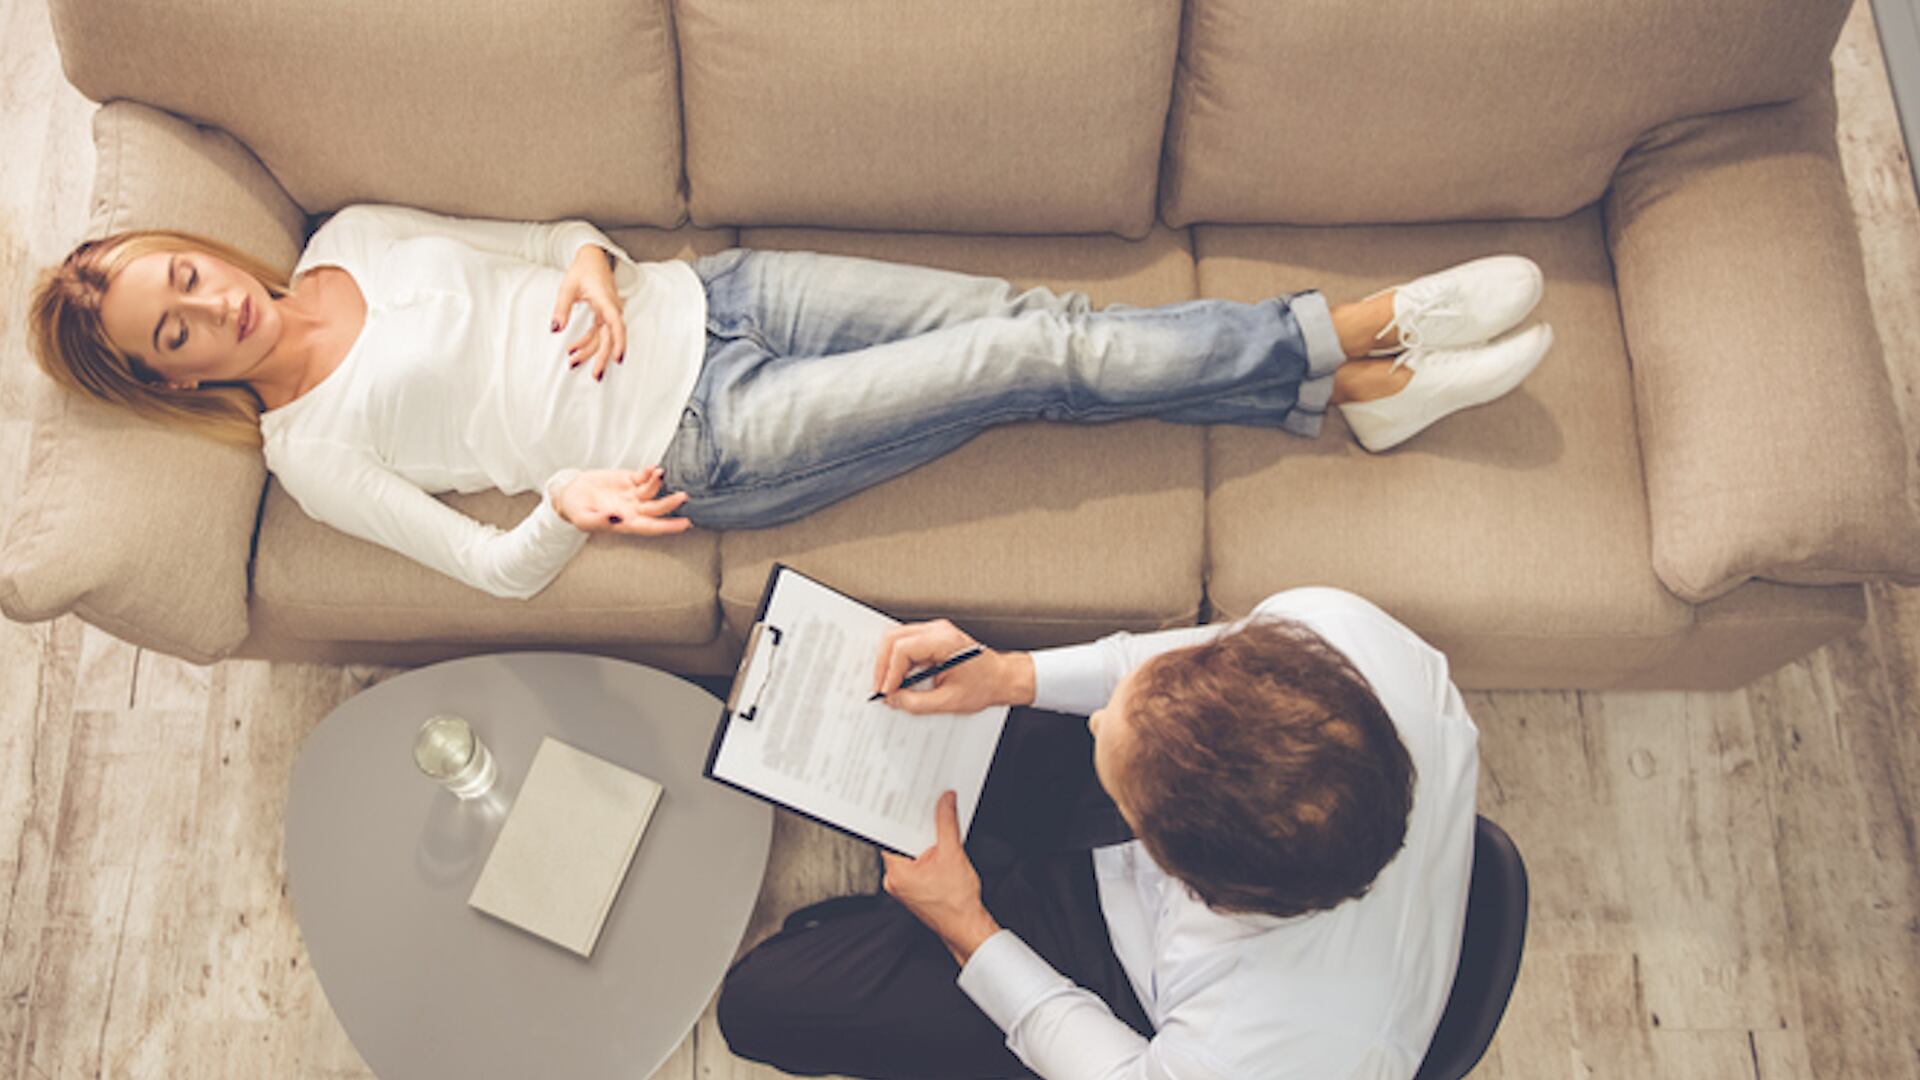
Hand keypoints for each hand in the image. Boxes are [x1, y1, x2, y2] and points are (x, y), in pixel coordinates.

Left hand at [551, 245, 626, 381]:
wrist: (593, 258)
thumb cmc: (582, 270)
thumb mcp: (567, 287)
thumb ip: (561, 309)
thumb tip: (555, 329)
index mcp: (606, 301)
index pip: (616, 324)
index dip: (619, 342)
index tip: (618, 358)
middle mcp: (611, 309)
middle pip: (610, 338)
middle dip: (602, 358)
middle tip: (596, 376)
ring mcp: (609, 314)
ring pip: (603, 338)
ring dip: (590, 352)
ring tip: (573, 363)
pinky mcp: (604, 315)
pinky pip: (598, 333)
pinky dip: (587, 343)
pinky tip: (573, 350)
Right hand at [552, 467, 692, 535]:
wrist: (570, 493)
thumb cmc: (577, 511)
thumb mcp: (583, 520)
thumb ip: (600, 521)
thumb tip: (618, 519)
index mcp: (626, 523)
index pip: (651, 527)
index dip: (669, 527)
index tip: (685, 524)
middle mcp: (633, 510)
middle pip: (657, 509)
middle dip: (670, 503)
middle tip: (683, 497)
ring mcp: (632, 494)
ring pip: (652, 490)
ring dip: (657, 482)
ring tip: (659, 473)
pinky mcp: (628, 480)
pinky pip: (643, 477)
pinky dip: (649, 473)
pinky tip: (653, 468)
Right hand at [871, 619, 1034, 713]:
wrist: (1001, 678)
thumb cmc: (985, 685)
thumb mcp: (949, 701)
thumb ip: (917, 702)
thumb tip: (894, 699)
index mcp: (944, 642)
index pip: (903, 648)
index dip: (890, 672)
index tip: (887, 691)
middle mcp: (938, 630)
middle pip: (894, 638)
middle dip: (883, 665)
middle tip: (882, 688)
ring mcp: (935, 631)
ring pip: (897, 638)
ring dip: (889, 662)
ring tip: (889, 685)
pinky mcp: (933, 637)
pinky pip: (906, 643)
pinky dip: (898, 660)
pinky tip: (899, 678)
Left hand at [882, 791, 1000, 964]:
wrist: (967, 926)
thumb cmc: (957, 902)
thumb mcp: (953, 853)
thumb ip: (947, 823)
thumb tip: (945, 802)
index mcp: (896, 872)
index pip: (889, 834)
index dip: (899, 816)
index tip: (906, 802)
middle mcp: (894, 881)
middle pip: (900, 842)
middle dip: (916, 827)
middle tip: (928, 812)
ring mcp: (902, 886)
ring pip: (909, 853)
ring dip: (923, 842)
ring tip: (939, 835)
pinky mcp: (912, 889)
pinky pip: (915, 864)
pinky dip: (926, 854)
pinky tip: (941, 851)